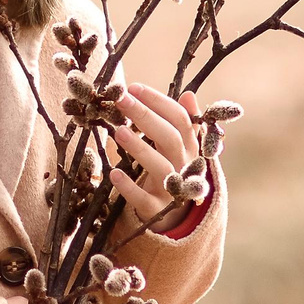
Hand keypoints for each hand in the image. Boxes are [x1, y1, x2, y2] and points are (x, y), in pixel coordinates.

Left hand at [110, 82, 199, 223]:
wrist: (174, 216)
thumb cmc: (171, 169)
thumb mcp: (180, 146)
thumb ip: (183, 122)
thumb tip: (189, 95)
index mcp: (190, 146)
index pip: (180, 119)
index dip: (158, 102)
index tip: (134, 88)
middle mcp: (184, 165)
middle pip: (170, 138)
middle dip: (145, 116)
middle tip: (121, 99)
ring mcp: (172, 188)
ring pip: (161, 167)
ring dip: (140, 148)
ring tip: (118, 131)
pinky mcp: (157, 210)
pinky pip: (143, 199)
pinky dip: (129, 187)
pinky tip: (114, 174)